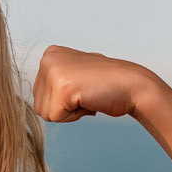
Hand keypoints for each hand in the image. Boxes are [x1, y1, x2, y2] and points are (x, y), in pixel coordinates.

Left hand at [32, 46, 154, 123]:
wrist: (133, 85)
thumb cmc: (106, 84)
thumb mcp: (73, 74)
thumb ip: (54, 81)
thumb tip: (37, 102)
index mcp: (49, 54)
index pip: (39, 94)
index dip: (61, 100)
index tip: (81, 87)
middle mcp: (47, 59)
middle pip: (39, 104)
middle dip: (63, 107)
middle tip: (86, 92)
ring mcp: (53, 72)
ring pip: (45, 113)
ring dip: (69, 112)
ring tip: (87, 95)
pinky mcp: (62, 87)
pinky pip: (56, 117)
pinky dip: (75, 116)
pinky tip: (89, 100)